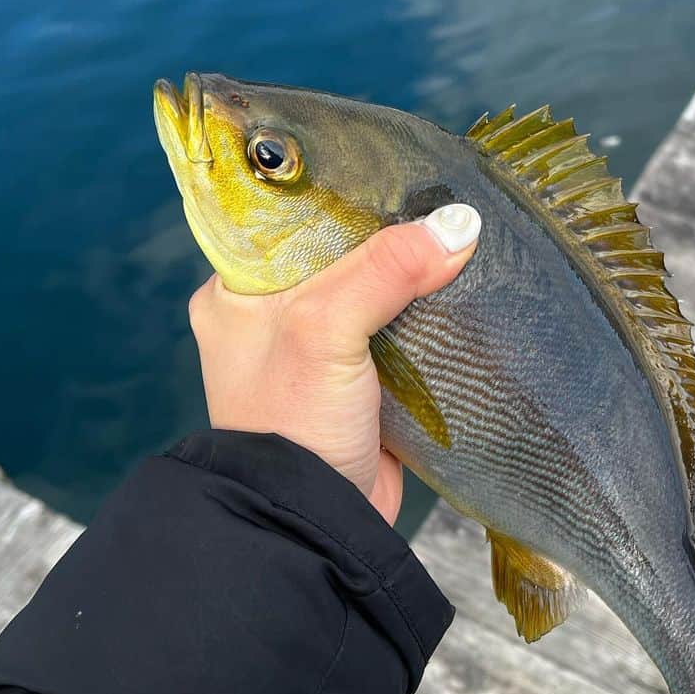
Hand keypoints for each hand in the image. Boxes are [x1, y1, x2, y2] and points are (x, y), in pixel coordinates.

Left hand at [188, 204, 479, 524]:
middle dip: (388, 233)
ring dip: (412, 276)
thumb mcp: (327, 329)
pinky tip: (458, 290)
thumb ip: (386, 269)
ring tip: (459, 237)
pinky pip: (398, 332)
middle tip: (441, 197)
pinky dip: (426, 315)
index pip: (288, 218)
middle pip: (339, 253)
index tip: (397, 168)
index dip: (341, 193)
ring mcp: (317, 353)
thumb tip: (458, 225)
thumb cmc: (292, 423)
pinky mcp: (361, 384)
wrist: (318, 525)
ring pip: (373, 292)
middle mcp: (271, 318)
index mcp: (235, 293)